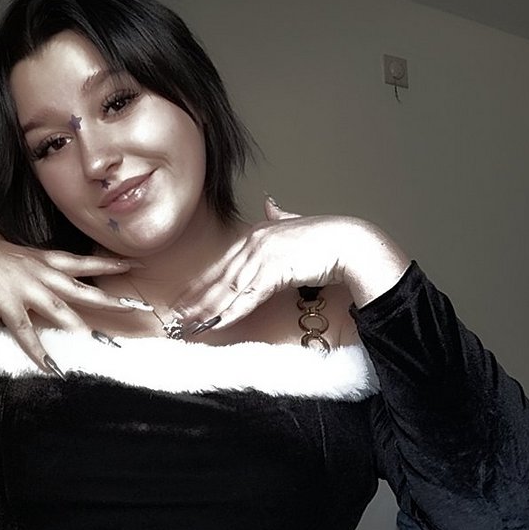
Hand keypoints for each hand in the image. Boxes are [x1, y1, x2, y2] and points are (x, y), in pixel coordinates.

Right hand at [0, 231, 138, 370]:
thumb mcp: (3, 249)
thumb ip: (22, 256)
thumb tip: (29, 256)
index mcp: (38, 257)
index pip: (81, 260)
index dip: (108, 262)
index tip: (132, 263)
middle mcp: (37, 271)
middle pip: (82, 288)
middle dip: (110, 300)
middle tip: (135, 309)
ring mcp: (23, 287)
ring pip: (61, 310)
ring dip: (81, 329)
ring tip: (101, 343)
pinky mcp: (6, 303)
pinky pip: (26, 332)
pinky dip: (38, 351)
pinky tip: (50, 366)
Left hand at [172, 200, 409, 331]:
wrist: (350, 243)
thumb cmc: (329, 239)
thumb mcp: (298, 224)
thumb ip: (281, 216)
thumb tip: (270, 202)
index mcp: (258, 232)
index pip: (224, 264)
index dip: (203, 284)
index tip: (186, 299)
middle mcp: (255, 243)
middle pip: (220, 278)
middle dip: (197, 301)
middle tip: (178, 318)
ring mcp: (263, 257)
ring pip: (228, 290)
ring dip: (207, 311)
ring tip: (190, 327)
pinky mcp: (274, 272)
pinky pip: (246, 298)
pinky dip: (229, 312)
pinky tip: (215, 324)